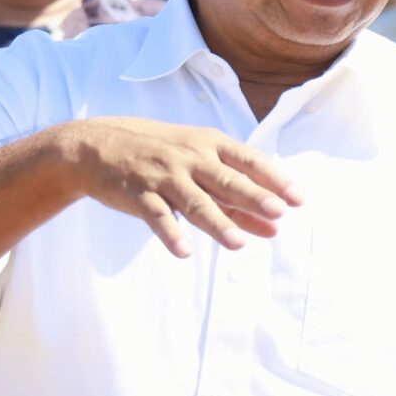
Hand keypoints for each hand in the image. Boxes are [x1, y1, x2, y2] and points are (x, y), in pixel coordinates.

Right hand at [66, 119, 301, 257]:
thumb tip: (275, 227)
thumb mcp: (199, 165)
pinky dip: (169, 233)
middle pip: (226, 180)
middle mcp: (189, 158)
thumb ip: (235, 197)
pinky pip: (156, 216)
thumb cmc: (160, 154)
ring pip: (194, 202)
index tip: (298, 199)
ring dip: (217, 222)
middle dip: (253, 197)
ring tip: (238, 243)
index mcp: (209, 145)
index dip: (274, 179)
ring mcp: (163, 175)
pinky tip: (183, 251)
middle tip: (278, 213)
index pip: (248, 160)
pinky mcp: (137, 193)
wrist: (97, 145)